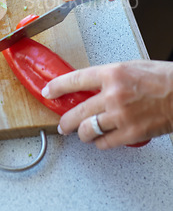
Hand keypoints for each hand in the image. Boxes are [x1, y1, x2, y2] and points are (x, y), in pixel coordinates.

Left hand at [42, 60, 172, 148]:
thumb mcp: (130, 67)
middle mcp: (113, 94)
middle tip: (62, 124)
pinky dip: (100, 143)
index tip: (48, 92)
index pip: (75, 79)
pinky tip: (101, 139)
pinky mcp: (131, 133)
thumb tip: (90, 87)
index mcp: (112, 73)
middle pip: (77, 112)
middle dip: (65, 121)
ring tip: (81, 134)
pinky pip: (105, 143)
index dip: (57, 87)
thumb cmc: (161, 78)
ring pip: (88, 130)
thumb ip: (108, 77)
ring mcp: (121, 115)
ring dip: (82, 134)